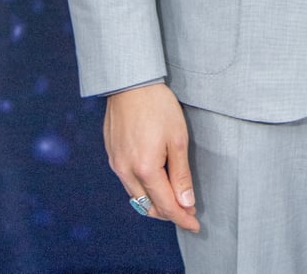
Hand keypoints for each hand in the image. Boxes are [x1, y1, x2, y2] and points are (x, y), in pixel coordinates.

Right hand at [104, 84, 198, 231]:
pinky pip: (127, 182)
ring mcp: (116, 164)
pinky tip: (154, 182)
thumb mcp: (177, 138)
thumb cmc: (157, 106)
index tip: (194, 224)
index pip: (166, 205)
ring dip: (155, 202)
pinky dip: (142, 189)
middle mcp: (126, 172)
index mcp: (145, 169)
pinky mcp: (111, 155)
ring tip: (173, 199)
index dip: (182, 217)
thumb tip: (186, 202)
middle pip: (148, 206)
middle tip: (187, 211)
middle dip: (169, 213)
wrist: (131, 83)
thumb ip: (181, 174)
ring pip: (136, 197)